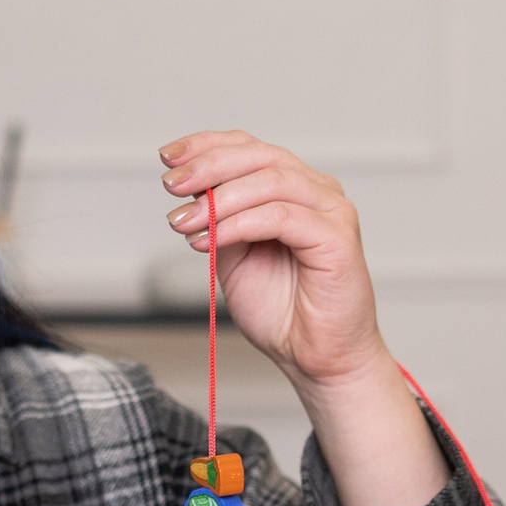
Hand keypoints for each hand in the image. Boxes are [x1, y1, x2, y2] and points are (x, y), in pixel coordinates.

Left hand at [158, 131, 383, 391]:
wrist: (316, 359)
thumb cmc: (283, 311)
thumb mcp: (234, 255)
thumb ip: (220, 219)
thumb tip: (190, 188)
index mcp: (295, 189)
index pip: (250, 148)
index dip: (206, 146)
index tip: (168, 158)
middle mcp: (318, 192)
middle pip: (260, 156)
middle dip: (207, 166)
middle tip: (171, 185)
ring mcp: (332, 212)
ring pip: (270, 181)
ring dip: (218, 200)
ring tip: (183, 222)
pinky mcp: (338, 238)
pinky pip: (281, 216)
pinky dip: (238, 225)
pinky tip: (209, 240)